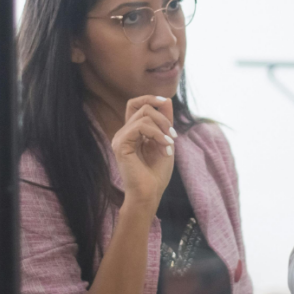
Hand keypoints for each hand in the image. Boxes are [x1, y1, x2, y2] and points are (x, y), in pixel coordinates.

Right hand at [111, 95, 176, 211]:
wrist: (149, 194)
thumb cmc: (156, 174)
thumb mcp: (166, 142)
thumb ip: (165, 122)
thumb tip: (166, 100)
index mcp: (132, 132)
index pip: (135, 104)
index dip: (149, 98)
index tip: (165, 102)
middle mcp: (124, 133)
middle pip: (142, 107)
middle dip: (163, 117)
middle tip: (173, 136)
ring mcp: (120, 138)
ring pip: (143, 115)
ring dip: (162, 128)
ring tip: (169, 145)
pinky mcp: (120, 144)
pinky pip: (140, 127)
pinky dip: (157, 134)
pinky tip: (165, 148)